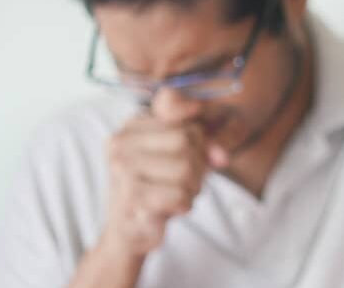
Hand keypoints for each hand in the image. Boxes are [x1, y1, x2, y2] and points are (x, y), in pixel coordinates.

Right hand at [100, 111, 207, 257]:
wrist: (129, 231)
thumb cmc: (160, 186)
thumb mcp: (183, 154)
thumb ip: (206, 142)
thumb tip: (222, 155)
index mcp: (132, 125)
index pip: (179, 112)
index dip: (198, 137)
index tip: (196, 151)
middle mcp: (121, 143)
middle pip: (186, 140)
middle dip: (197, 165)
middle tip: (185, 181)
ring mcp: (123, 170)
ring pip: (185, 168)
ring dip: (192, 187)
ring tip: (176, 194)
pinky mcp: (131, 197)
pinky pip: (180, 195)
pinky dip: (184, 204)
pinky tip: (169, 208)